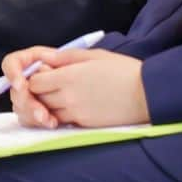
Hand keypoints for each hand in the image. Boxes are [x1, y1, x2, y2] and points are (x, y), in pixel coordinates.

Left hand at [5, 47, 149, 128]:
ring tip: (61, 95)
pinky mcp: (85, 125)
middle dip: (38, 92)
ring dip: (48, 105)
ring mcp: (76, 114)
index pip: (34, 82)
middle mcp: (68, 97)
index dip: (34, 77)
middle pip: (38, 98)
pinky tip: (72, 105)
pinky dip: (61, 115)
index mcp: (68, 77)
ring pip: (48, 112)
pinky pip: (64, 122)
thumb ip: (65, 57)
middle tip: (49, 84)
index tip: (44, 73)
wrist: (146, 94)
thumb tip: (44, 57)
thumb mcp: (93, 55)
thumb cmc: (122, 70)